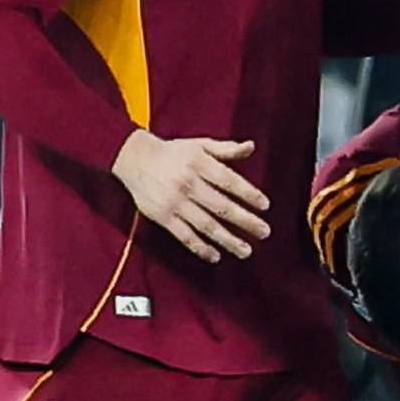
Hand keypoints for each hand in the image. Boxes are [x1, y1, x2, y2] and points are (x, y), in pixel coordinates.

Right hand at [112, 130, 269, 261]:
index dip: (249, 194)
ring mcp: (175, 203)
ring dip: (228, 240)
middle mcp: (188, 184)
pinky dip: (201, 248)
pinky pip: (185, 236)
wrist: (134, 159)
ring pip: (206, 225)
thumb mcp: (199, 145)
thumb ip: (226, 149)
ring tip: (245, 250)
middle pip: (222, 206)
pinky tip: (216, 255)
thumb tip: (251, 146)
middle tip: (264, 232)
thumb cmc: (172, 152)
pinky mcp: (163, 217)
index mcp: (199, 164)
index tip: (265, 205)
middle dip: (246, 221)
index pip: (229, 181)